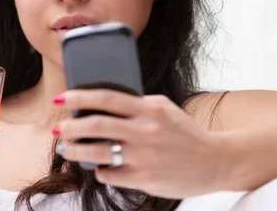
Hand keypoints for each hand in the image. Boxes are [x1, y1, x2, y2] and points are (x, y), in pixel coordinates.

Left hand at [51, 89, 224, 198]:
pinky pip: (110, 174)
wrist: (217, 161)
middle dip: (70, 127)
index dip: (79, 97)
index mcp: (149, 110)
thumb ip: (136, 103)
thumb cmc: (185, 132)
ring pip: (97, 153)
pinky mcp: (146, 180)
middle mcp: (146, 132)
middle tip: (58, 128)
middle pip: (96, 126)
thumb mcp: (163, 108)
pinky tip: (98, 166)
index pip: (106, 98)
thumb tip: (100, 102)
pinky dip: (100, 170)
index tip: (61, 98)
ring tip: (65, 149)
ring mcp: (145, 157)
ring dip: (75, 151)